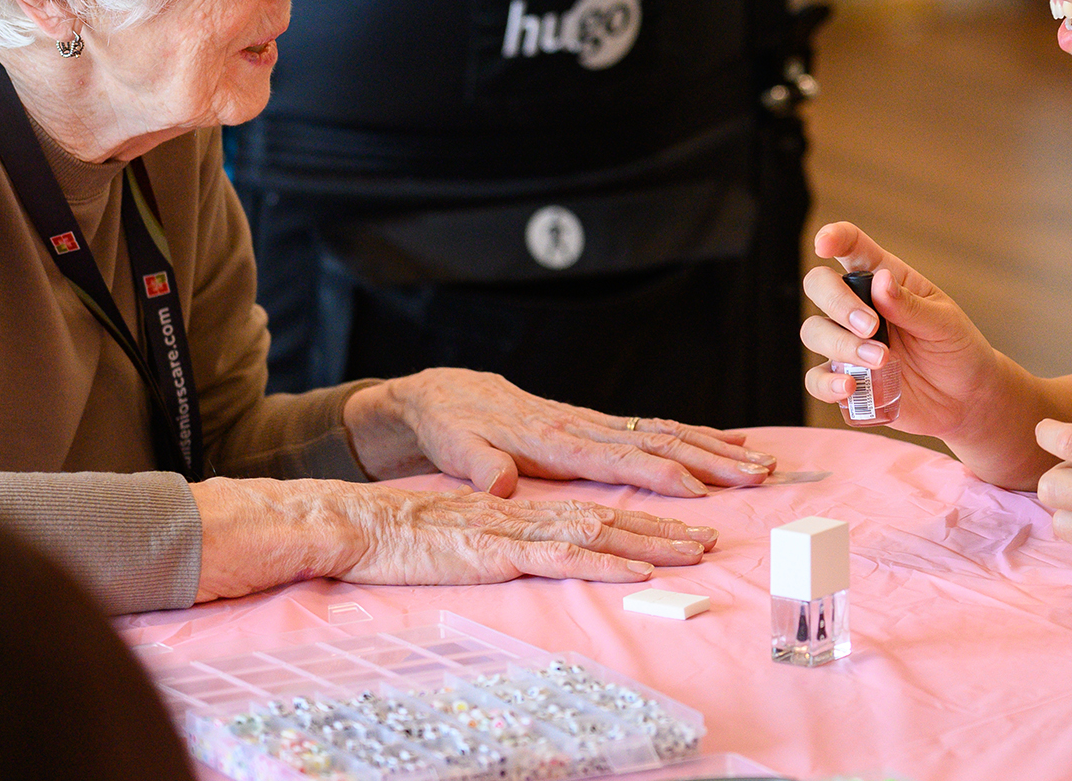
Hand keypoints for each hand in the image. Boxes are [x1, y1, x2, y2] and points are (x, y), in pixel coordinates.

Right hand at [190, 476, 717, 600]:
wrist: (355, 525)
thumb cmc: (407, 535)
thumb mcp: (469, 532)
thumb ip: (509, 533)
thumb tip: (547, 540)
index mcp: (525, 504)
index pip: (597, 502)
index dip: (645, 507)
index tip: (689, 518)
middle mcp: (530, 509)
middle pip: (612, 511)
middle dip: (668, 522)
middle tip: (715, 533)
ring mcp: (517, 528)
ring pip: (599, 528)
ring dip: (653, 539)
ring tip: (697, 547)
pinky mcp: (498, 550)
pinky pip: (561, 555)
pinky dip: (604, 559)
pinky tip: (637, 569)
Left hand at [342, 368, 775, 497]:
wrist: (447, 395)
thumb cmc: (450, 425)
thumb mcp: (452, 447)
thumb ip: (477, 466)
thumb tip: (499, 488)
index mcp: (554, 438)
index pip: (618, 457)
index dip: (661, 473)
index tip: (701, 490)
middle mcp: (583, 427)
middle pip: (660, 441)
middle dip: (711, 459)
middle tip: (758, 477)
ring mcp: (594, 423)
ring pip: (667, 432)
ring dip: (716, 448)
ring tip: (762, 464)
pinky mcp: (597, 426)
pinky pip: (656, 430)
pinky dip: (696, 435)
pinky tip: (731, 443)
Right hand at [800, 222, 1004, 439]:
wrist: (966, 399)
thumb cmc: (956, 350)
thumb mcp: (944, 323)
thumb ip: (911, 306)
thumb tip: (881, 282)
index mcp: (884, 281)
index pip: (852, 248)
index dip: (834, 238)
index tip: (823, 245)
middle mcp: (859, 307)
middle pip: (820, 286)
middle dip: (838, 303)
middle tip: (871, 327)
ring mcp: (848, 344)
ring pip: (814, 331)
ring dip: (841, 345)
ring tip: (881, 361)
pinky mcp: (846, 379)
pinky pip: (816, 379)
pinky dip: (827, 383)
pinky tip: (850, 386)